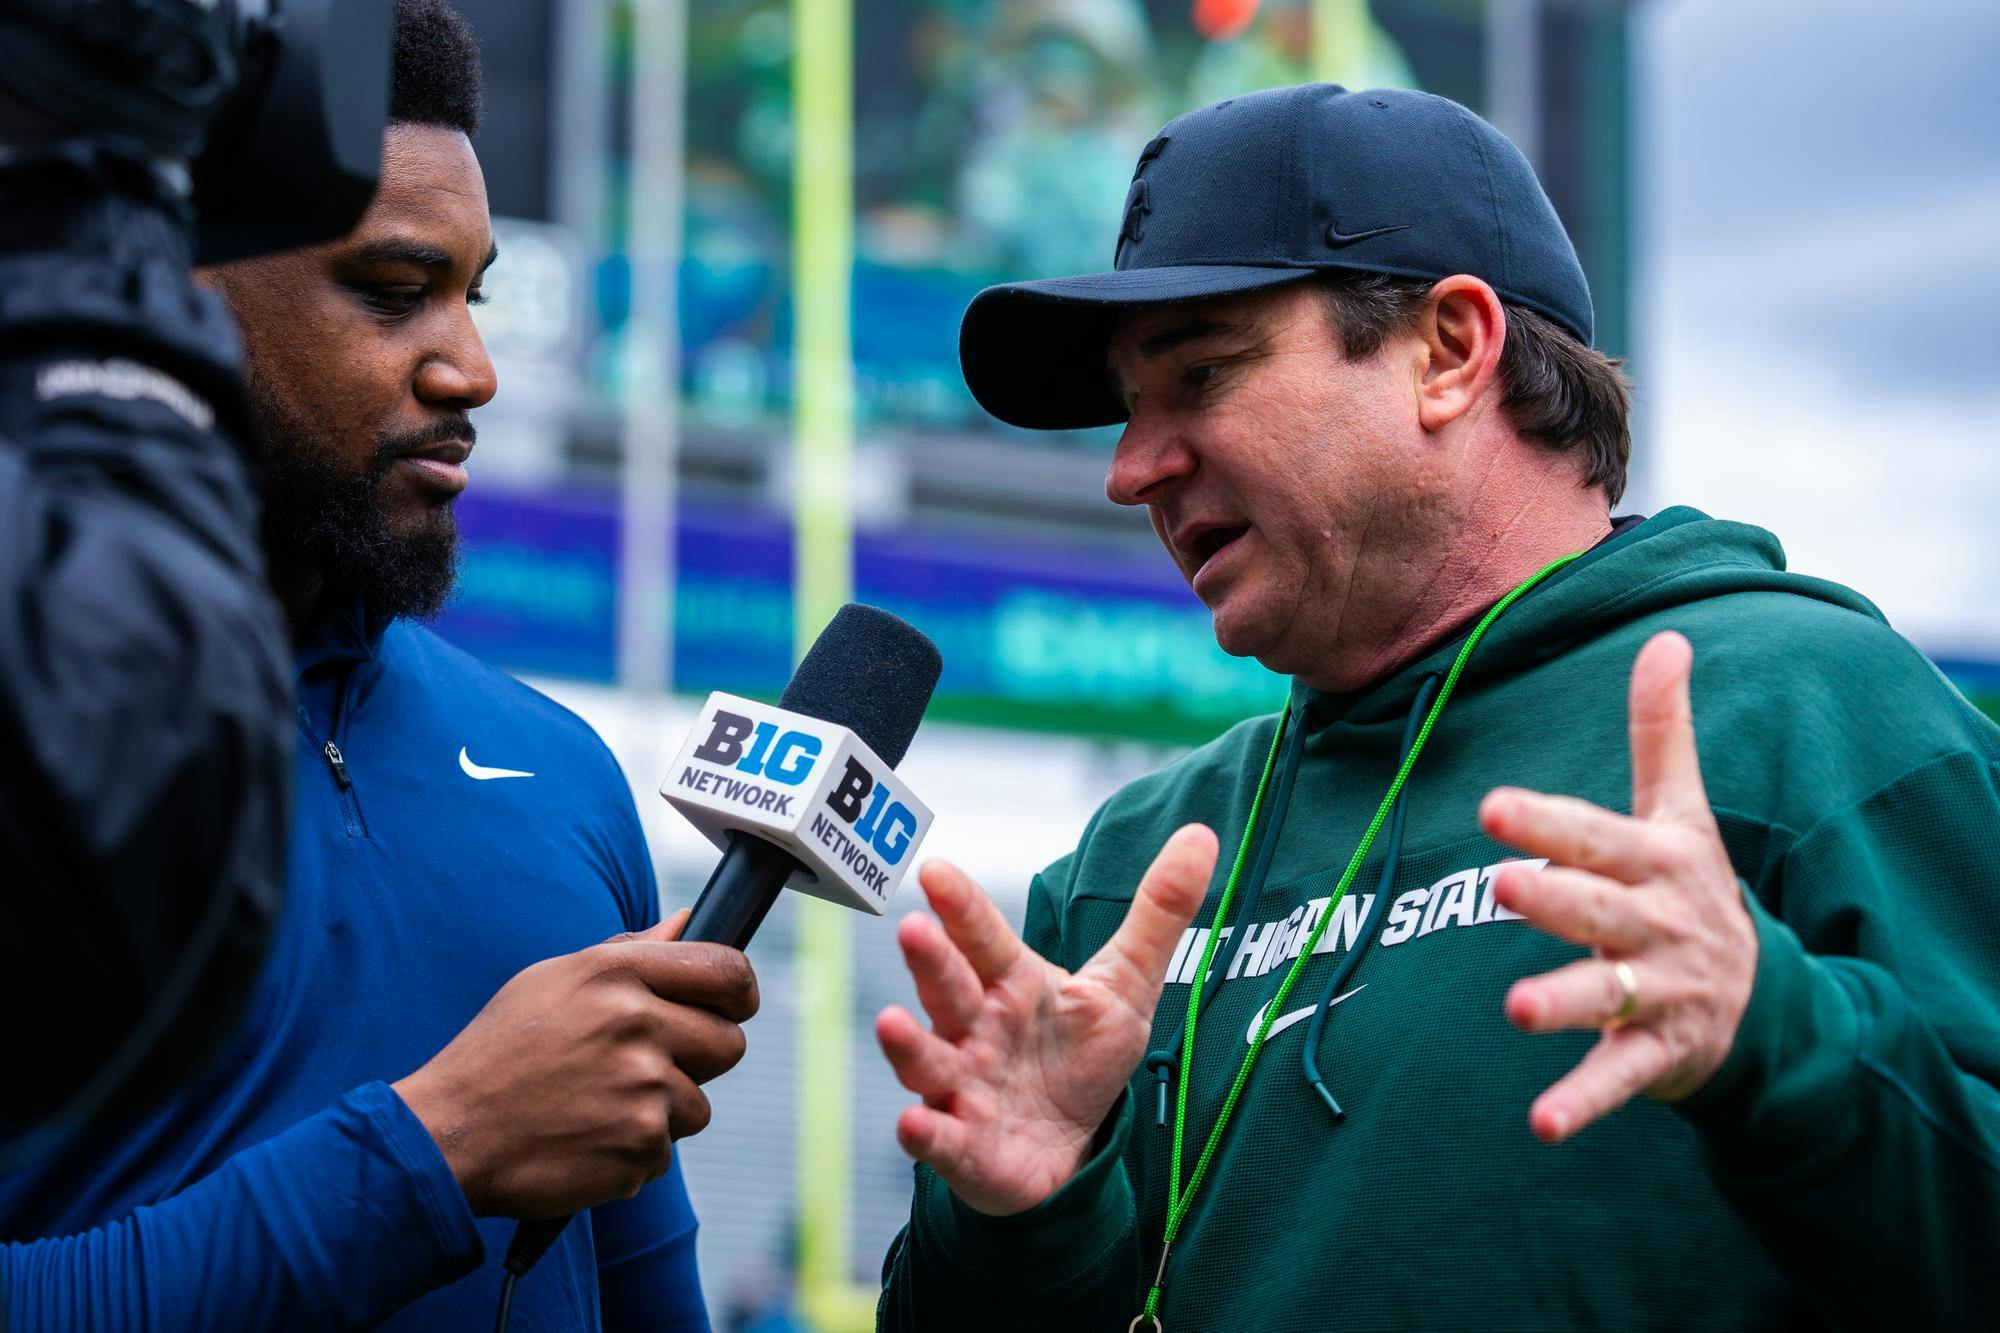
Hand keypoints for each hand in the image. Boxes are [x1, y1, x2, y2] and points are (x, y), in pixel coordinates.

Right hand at [392, 910, 758, 1218]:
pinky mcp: (639, 1147)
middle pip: (730, 1045)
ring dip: (660, 1113)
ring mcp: (642, 1088)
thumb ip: (630, 951)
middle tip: (650, 1068)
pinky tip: (585, 1139)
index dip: (740, 993)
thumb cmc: (499, 1052)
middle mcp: (637, 1024)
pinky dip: (632, 1154)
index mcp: (617, 974)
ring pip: (698, 1105)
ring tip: (597, 1107)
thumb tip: (687, 923)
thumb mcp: (553, 980)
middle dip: (701, 1060)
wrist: (448, 1135)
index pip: (728, 971)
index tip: (731, 1008)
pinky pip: (664, 1152)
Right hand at [875, 825, 1217, 1215]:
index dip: (961, 905)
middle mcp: (975, 1028)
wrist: (1068, 1150)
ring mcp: (962, 1086)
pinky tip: (915, 1126)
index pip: (983, 937)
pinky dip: (924, 1135)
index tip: (935, 870)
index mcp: (1011, 982)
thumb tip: (1200, 834)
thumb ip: (1157, 912)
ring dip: (907, 1044)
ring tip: (889, 1023)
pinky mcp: (962, 1146)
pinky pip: (938, 1140)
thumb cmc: (1080, 1056)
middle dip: (928, 960)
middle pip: (947, 988)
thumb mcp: (1126, 984)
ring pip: (928, 1059)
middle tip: (912, 927)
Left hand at [1478, 630, 1756, 1141]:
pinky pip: (1617, 1077)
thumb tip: (1668, 637)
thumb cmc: (1694, 890)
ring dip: (1565, 1003)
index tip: (1492, 805)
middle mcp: (1658, 924)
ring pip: (1608, 993)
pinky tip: (1541, 1124)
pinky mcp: (1657, 1053)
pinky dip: (1583, 1102)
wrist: (1764, 1001)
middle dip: (1554, 898)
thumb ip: (1663, 733)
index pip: (1596, 836)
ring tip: (1517, 1009)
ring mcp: (1662, 991)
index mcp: (1656, 862)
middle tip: (1501, 883)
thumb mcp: (1684, 814)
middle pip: (1598, 908)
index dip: (1547, 821)